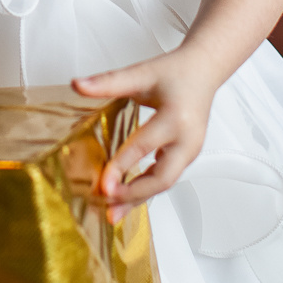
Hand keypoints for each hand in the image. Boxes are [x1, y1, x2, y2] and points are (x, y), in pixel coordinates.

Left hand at [73, 48, 219, 220]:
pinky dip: (146, 190)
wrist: (204, 70)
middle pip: (162, 177)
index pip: (144, 146)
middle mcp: (187, 140)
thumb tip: (78, 85)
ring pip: (165, 183)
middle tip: (107, 203)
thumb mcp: (141, 73)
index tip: (102, 184)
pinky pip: (166, 178)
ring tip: (113, 212)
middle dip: (134, 194)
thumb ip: (109, 82)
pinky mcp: (187, 156)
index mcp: (176, 118)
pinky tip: (128, 199)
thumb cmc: (176, 72)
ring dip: (139, 198)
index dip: (122, 166)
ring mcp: (190, 151)